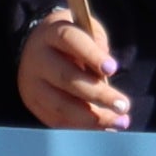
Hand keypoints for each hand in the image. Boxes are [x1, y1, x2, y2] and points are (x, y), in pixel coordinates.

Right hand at [17, 13, 129, 133]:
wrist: (37, 50)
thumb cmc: (72, 41)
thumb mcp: (85, 29)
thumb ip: (98, 43)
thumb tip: (107, 71)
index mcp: (51, 33)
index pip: (70, 40)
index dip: (91, 55)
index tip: (113, 69)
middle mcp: (37, 58)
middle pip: (66, 78)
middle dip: (98, 94)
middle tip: (123, 105)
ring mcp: (32, 84)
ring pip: (61, 105)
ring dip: (93, 118)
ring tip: (120, 122)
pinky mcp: (34, 104)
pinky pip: (58, 120)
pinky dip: (83, 126)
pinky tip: (105, 126)